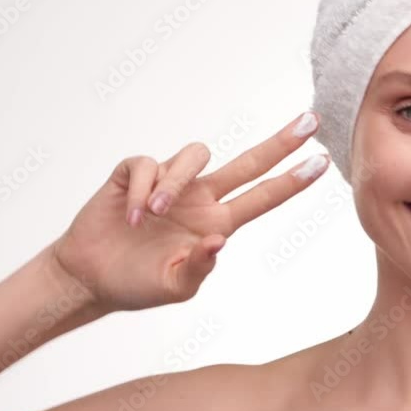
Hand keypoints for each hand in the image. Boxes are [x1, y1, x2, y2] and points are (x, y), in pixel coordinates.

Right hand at [50, 111, 327, 312]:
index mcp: (217, 223)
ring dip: (176, 181)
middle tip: (311, 121)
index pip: (263, 197)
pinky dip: (142, 188)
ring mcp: (170, 183)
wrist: (88, 278)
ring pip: (194, 156)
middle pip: (249, 162)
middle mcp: (201, 197)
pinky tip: (132, 216)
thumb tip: (220, 241)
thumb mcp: (174, 288)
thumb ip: (198, 267)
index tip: (322, 162)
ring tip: (153, 215)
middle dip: (280, 142)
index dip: (292, 180)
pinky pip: (148, 164)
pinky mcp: (136, 174)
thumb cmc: (137, 284)